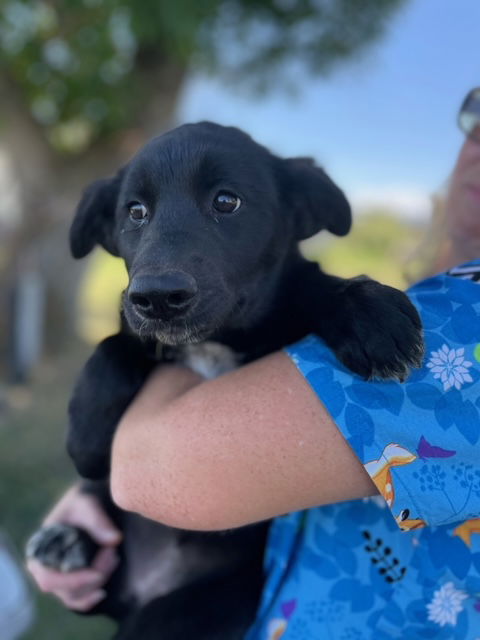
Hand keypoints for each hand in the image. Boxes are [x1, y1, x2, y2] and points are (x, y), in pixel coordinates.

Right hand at [26, 485, 120, 610]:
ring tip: (113, 558)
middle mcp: (44, 569)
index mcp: (40, 551)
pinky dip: (89, 598)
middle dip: (93, 577)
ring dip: (96, 584)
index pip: (49, 578)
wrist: (85, 504)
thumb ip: (98, 521)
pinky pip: (76, 599)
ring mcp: (57, 577)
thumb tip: (114, 540)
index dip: (73, 581)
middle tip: (112, 553)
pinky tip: (103, 590)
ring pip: (74, 597)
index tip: (97, 573)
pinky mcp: (71, 581)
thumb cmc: (80, 503)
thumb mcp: (86, 505)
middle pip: (66, 590)